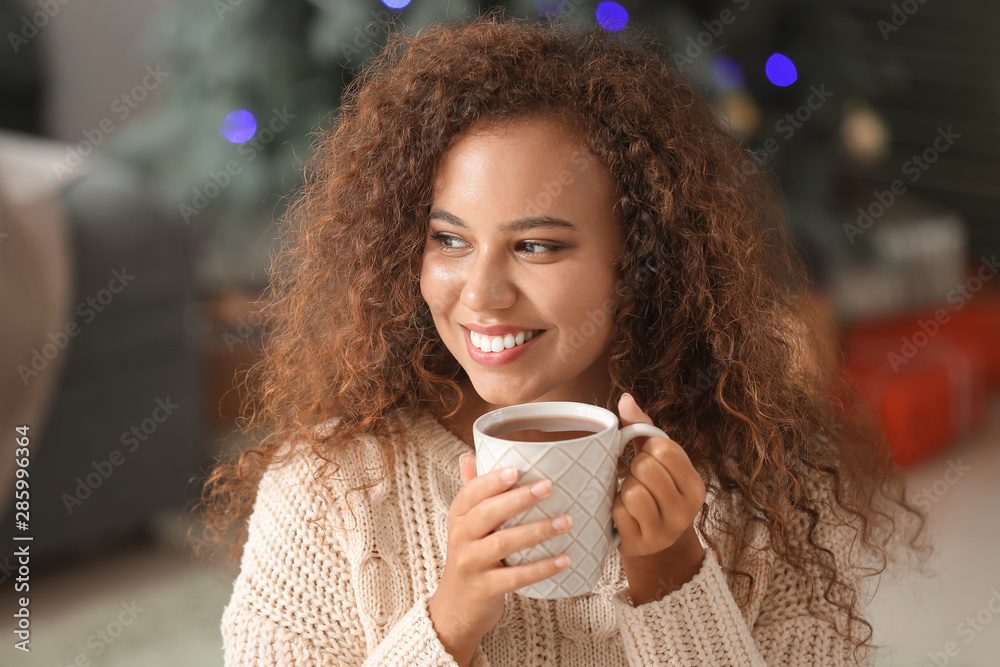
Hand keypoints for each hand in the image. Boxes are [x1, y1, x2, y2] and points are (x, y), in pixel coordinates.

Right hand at [427, 455, 572, 665]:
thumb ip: (472, 492)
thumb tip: (469, 456)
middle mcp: (461, 538)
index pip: (471, 493)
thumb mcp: (465, 525)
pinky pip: (515, 577)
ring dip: (537, 531)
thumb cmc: (470, 558)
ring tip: (566, 522)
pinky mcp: (485, 589)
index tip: (517, 469)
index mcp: (458, 517)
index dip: (492, 480)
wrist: (455, 609)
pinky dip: (541, 568)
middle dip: (518, 499)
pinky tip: (564, 559)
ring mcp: (471, 564)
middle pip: (488, 513)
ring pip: (503, 543)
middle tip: (548, 487)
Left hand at [612, 393, 706, 558]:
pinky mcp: (642, 544)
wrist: (653, 545)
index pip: (665, 449)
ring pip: (633, 491)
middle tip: (638, 480)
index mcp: (695, 485)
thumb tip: (625, 398)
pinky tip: (625, 516)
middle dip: (634, 469)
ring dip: (624, 491)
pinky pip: (620, 513)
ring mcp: (666, 531)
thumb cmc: (653, 493)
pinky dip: (616, 510)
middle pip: (646, 468)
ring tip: (632, 498)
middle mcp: (687, 510)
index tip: (649, 459)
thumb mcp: (655, 461)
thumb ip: (643, 428)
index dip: (648, 449)